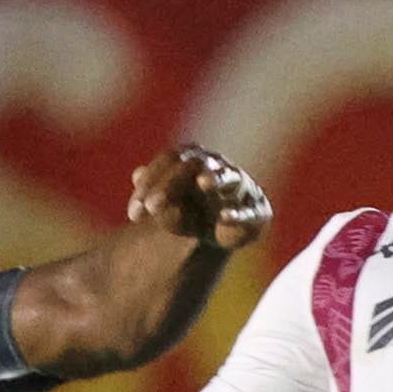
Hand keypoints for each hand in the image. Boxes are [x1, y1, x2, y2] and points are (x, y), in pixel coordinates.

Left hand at [125, 146, 270, 251]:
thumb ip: (155, 197)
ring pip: (229, 178)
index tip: (134, 214)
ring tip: (204, 182)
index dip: (150, 182)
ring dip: (217, 178)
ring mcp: (240, 186)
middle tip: (152, 207)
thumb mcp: (166, 209)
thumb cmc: (188, 212)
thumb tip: (137, 174)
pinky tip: (224, 218)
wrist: (220, 231)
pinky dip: (238, 214)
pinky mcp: (258, 210)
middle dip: (171, 185)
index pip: (169, 161)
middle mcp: (217, 167)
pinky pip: (250, 211)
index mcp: (192, 159)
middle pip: (193, 165)